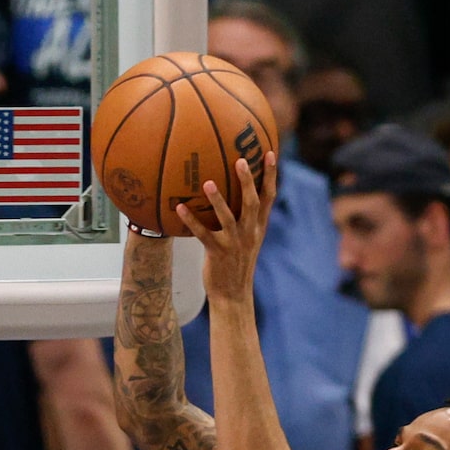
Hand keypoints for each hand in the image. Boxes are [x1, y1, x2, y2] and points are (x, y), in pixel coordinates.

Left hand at [175, 154, 277, 303]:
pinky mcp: (217, 253)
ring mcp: (234, 244)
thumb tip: (235, 196)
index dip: (270, 175)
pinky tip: (179, 207)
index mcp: (258, 228)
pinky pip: (202, 234)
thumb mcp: (247, 242)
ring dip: (217, 199)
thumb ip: (246, 221)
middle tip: (241, 160)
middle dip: (248, 181)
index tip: (270, 153)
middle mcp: (249, 233)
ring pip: (227, 217)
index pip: (269, 198)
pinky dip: (191, 220)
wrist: (233, 296)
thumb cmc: (237, 265)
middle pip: (252, 203)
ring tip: (207, 182)